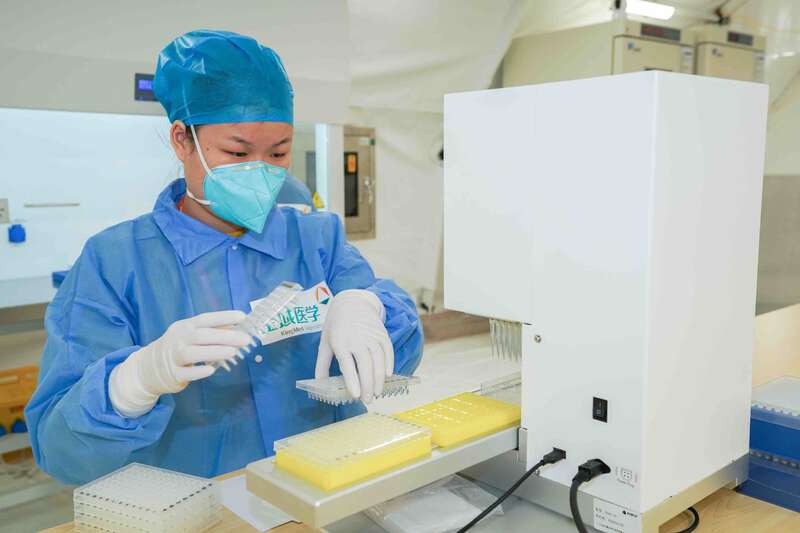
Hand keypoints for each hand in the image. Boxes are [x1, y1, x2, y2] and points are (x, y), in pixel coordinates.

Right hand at [109, 310, 249, 416]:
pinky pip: (186, 373)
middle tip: (245, 339)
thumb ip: (211, 331)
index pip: (206, 319)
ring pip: (193, 353)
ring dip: (214, 352)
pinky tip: (211, 370)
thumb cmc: (178, 346)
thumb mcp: (191, 334)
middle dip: (225, 336)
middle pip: (202, 335)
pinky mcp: (173, 374)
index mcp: (185, 326)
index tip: (242, 317)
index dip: (224, 317)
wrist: (149, 366)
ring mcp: (173, 356)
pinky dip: (198, 371)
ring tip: (233, 352)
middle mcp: (178, 338)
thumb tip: (236, 328)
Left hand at [315, 290, 393, 402]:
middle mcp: (357, 338)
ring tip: (377, 393)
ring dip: (379, 378)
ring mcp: (371, 335)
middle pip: (366, 364)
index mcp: (340, 341)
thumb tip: (319, 384)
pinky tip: (387, 377)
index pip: (347, 364)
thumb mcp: (324, 342)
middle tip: (368, 400)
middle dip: (368, 384)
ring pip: (379, 359)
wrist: (352, 302)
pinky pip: (388, 351)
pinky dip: (389, 364)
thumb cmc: (335, 325)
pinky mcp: (382, 333)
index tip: (356, 395)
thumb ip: (322, 364)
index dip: (352, 380)